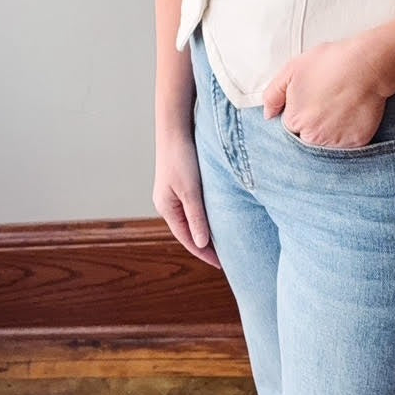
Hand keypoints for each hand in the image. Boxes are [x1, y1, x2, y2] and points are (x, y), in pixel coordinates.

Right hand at [153, 130, 222, 268]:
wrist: (175, 129)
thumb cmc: (182, 158)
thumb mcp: (191, 190)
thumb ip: (196, 217)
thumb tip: (202, 244)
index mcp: (167, 208)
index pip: (188, 239)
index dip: (205, 253)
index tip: (223, 265)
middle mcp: (167, 204)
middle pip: (189, 232)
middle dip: (206, 246)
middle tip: (226, 258)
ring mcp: (172, 195)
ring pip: (191, 220)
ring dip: (206, 232)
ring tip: (224, 243)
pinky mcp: (180, 185)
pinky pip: (194, 208)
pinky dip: (205, 217)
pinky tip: (217, 218)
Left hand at [261, 37, 389, 148]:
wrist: (366, 65)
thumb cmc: (330, 63)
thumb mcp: (292, 69)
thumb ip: (273, 95)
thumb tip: (268, 114)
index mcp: (294, 121)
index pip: (291, 126)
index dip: (301, 111)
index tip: (312, 100)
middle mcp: (312, 137)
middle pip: (308, 137)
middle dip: (314, 123)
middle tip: (328, 102)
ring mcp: (335, 142)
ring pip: (327, 142)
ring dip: (331, 130)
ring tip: (340, 106)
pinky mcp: (356, 143)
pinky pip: (348, 144)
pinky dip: (349, 132)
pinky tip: (352, 114)